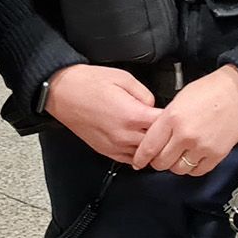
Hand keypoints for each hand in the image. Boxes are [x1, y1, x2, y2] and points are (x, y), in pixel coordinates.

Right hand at [45, 64, 162, 163]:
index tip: (175, 113)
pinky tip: (139, 143)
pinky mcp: (105, 151)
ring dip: (151, 147)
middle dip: (165, 136)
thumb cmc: (89, 83)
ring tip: (154, 136)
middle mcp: (124, 135)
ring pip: (144, 156)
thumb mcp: (124, 77)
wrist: (62, 92)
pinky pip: (129, 160)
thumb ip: (145, 93)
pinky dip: (137, 154)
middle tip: (168, 127)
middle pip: (157, 145)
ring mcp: (114, 146)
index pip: (164, 125)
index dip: (172, 118)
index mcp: (132, 115)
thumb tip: (153, 106)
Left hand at [132, 65, 237, 176]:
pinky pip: (197, 171)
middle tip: (159, 157)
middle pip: (161, 162)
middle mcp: (185, 135)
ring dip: (175, 165)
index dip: (141, 157)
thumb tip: (156, 135)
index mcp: (172, 117)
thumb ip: (166, 119)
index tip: (139, 161)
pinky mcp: (216, 154)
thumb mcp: (179, 98)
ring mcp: (201, 146)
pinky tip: (193, 158)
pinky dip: (192, 168)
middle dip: (157, 162)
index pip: (149, 146)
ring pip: (178, 169)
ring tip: (178, 156)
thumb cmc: (211, 90)